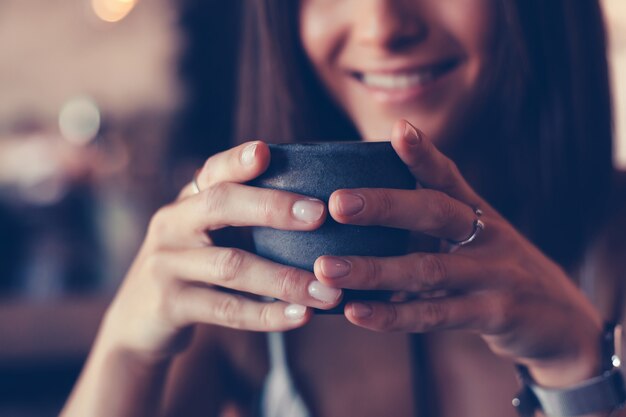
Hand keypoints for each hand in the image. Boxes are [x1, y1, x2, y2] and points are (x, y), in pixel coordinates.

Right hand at [100, 141, 342, 358]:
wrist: (139, 320)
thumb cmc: (191, 268)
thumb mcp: (202, 235)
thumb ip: (239, 216)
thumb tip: (313, 205)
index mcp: (187, 202)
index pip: (213, 172)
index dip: (237, 160)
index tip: (266, 151)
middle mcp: (172, 224)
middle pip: (220, 205)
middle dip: (273, 208)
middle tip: (319, 214)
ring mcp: (166, 265)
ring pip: (232, 266)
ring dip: (285, 279)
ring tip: (328, 292)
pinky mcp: (169, 305)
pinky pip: (227, 310)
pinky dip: (268, 315)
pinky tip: (301, 316)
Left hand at [314, 120, 602, 386]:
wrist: (559, 321)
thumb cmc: (496, 272)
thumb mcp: (475, 240)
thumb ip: (429, 228)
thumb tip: (361, 218)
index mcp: (476, 212)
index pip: (447, 176)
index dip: (422, 154)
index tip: (397, 130)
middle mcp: (486, 235)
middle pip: (434, 212)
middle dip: (384, 206)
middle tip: (336, 203)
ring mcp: (493, 275)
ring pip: (427, 268)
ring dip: (373, 269)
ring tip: (326, 268)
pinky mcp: (495, 314)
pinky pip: (435, 315)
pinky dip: (392, 315)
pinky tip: (355, 312)